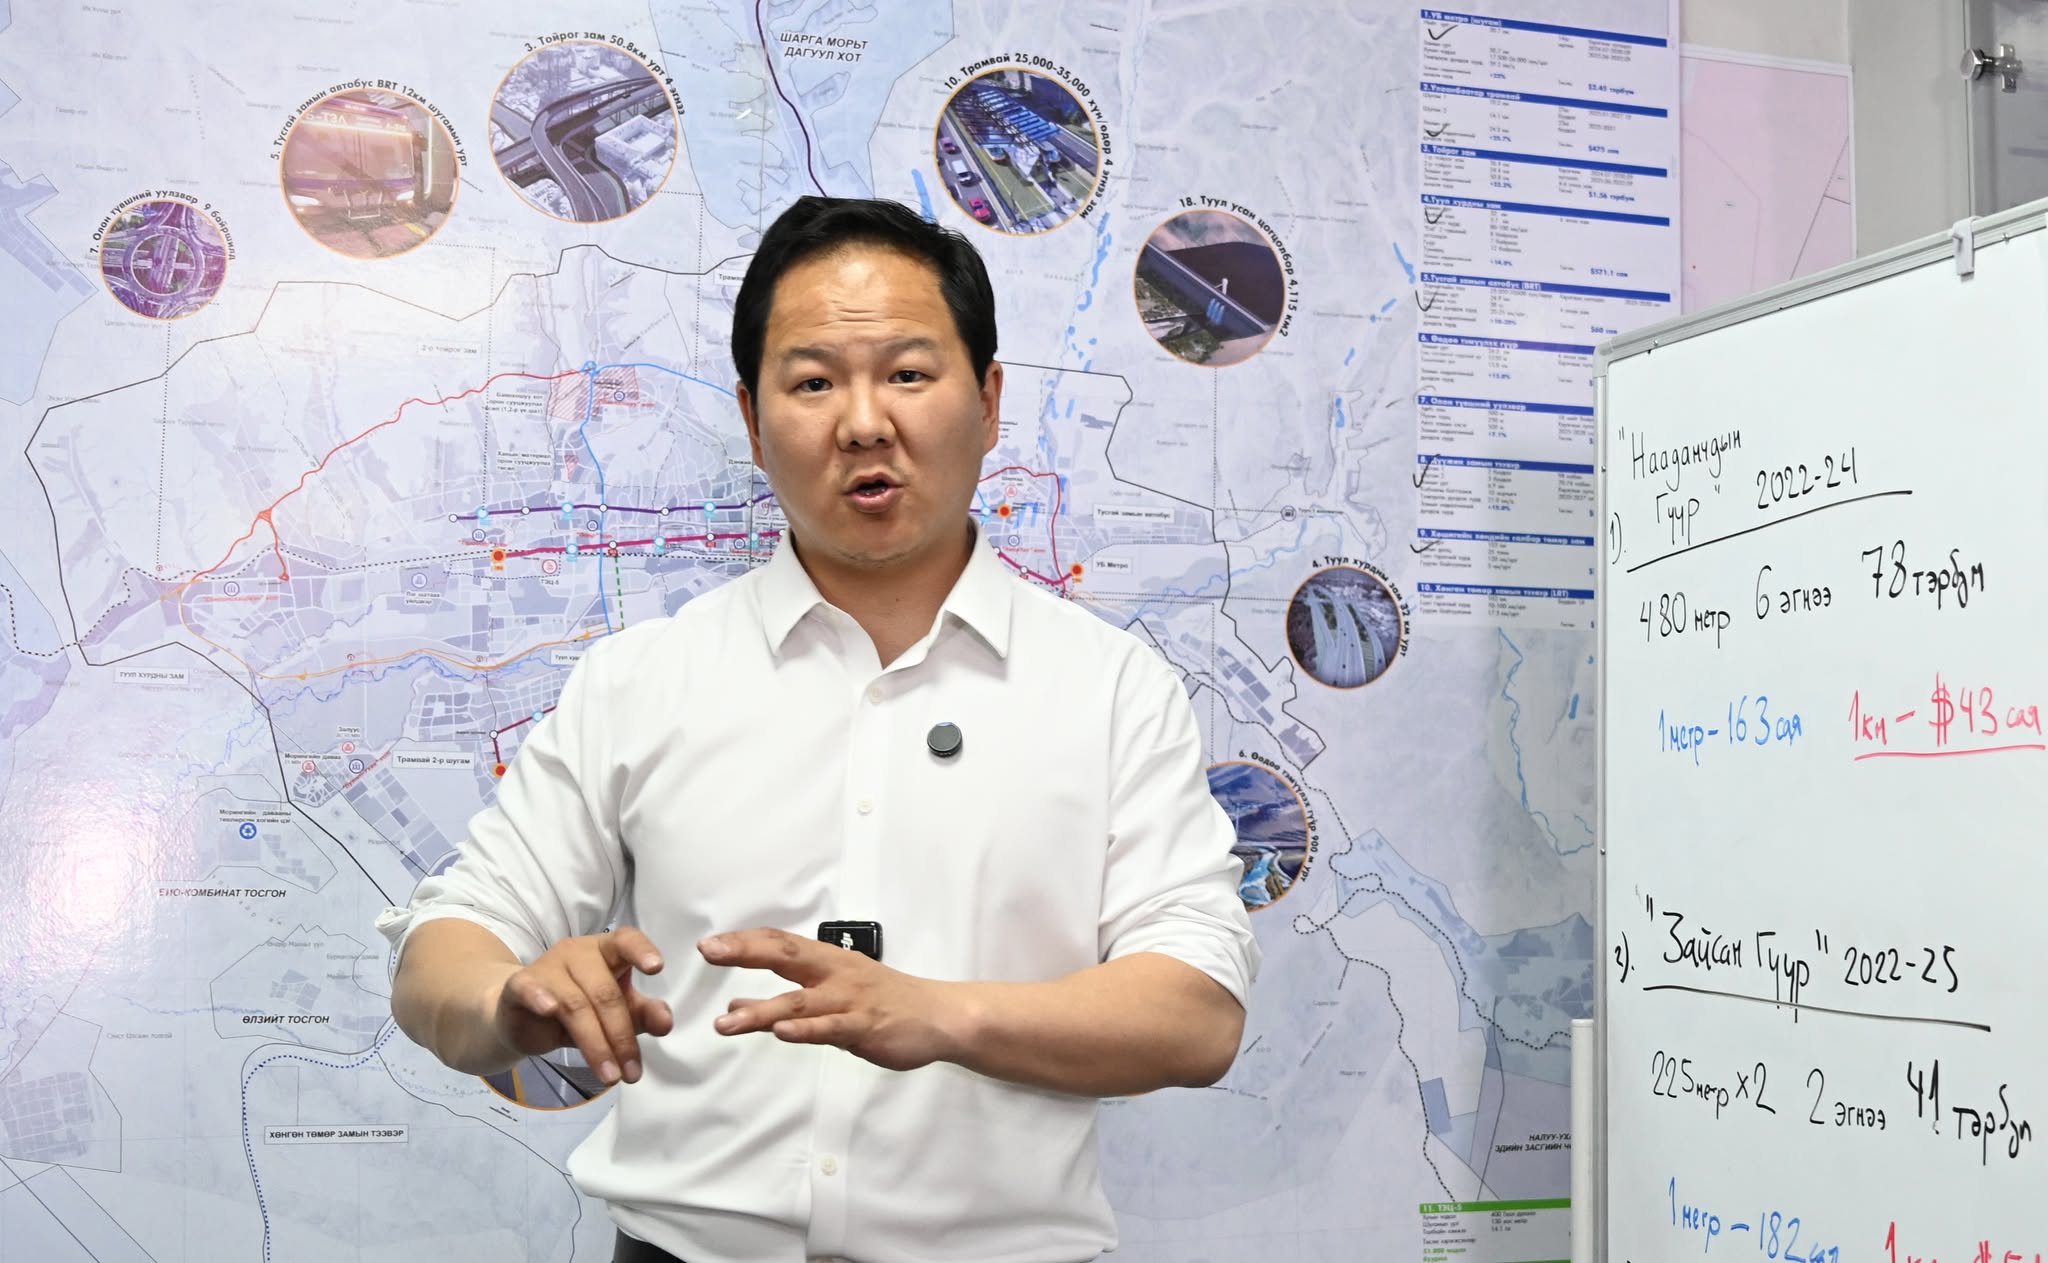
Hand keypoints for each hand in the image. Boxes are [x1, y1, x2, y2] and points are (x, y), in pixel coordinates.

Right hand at [492, 927, 672, 1085]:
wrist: (522, 1018)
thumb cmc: (579, 1009)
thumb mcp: (616, 1013)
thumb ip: (643, 1014)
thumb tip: (665, 1022)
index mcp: (606, 950)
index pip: (627, 941)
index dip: (642, 951)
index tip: (657, 968)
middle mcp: (578, 952)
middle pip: (605, 992)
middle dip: (621, 1037)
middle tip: (631, 1073)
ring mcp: (547, 966)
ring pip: (575, 1004)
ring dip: (595, 1045)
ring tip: (610, 1076)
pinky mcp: (519, 985)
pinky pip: (529, 988)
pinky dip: (540, 997)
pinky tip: (550, 1011)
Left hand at [700, 929, 962, 1071]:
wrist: (938, 1016)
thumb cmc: (884, 1002)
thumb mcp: (833, 994)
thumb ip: (785, 1001)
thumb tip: (736, 1003)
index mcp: (827, 961)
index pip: (780, 943)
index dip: (744, 942)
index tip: (709, 944)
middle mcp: (835, 974)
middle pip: (786, 956)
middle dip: (746, 952)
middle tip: (710, 951)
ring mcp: (850, 1001)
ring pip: (800, 1002)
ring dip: (761, 1012)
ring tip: (725, 1022)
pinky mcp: (865, 1027)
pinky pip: (831, 1028)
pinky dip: (805, 1030)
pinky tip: (781, 1033)